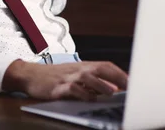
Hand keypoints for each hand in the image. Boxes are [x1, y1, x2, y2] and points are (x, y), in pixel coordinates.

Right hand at [2, 60, 127, 100]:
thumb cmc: (55, 77)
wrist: (30, 75)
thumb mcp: (74, 75)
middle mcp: (78, 69)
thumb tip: (114, 89)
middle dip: (116, 76)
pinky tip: (89, 98)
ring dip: (101, 84)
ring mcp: (68, 77)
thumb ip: (92, 81)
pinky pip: (72, 89)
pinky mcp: (58, 87)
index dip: (120, 72)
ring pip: (88, 77)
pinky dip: (82, 93)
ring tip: (113, 92)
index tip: (133, 81)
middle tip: (130, 85)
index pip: (106, 65)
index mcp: (84, 66)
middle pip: (100, 68)